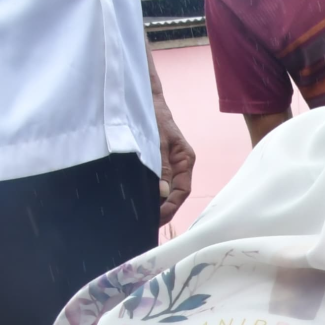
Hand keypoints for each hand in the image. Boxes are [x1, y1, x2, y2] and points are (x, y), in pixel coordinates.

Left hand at [152, 71, 195, 225]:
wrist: (146, 100)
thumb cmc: (154, 116)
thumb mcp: (157, 141)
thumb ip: (161, 166)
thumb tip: (162, 193)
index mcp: (185, 161)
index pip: (182, 191)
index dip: (171, 207)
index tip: (157, 218)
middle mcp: (180, 166)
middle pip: (174, 195)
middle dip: (163, 210)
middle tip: (147, 224)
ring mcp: (169, 165)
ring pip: (165, 191)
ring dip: (155, 204)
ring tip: (142, 217)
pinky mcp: (157, 163)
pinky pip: (156, 182)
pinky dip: (149, 193)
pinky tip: (139, 201)